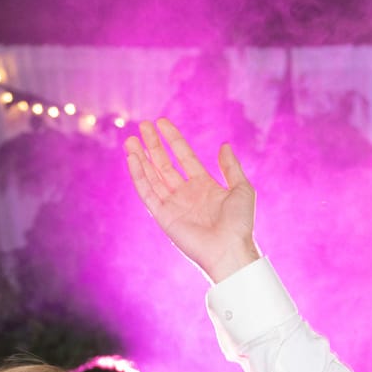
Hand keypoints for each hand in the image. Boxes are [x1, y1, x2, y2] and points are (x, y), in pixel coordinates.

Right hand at [125, 119, 261, 282]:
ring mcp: (173, 205)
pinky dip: (139, 176)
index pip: (184, 156)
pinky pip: (147, 193)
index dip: (173, 139)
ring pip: (152, 176)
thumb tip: (224, 145)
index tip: (161, 122)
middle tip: (142, 126)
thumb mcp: (242, 188)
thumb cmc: (240, 223)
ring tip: (130, 140)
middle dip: (153, 145)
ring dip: (141, 158)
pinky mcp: (163, 216)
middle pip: (164, 164)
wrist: (230, 250)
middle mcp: (186, 194)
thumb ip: (231, 166)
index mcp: (204, 186)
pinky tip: (133, 159)